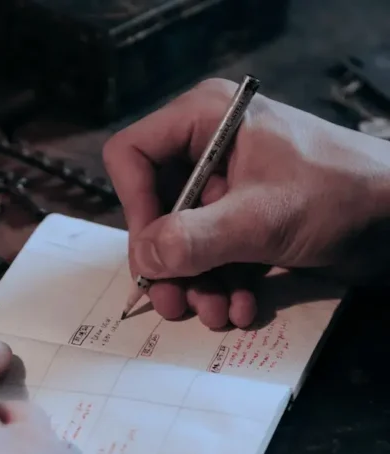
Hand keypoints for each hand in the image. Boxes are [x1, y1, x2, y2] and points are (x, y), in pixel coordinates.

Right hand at [104, 78, 389, 328]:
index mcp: (206, 121)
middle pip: (156, 210)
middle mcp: (211, 150)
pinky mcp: (249, 222)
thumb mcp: (259, 219)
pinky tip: (244, 308)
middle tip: (176, 304)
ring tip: (219, 314)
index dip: (134, 207)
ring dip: (198, 287)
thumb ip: (193, 240)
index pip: (133, 156)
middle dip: (170, 264)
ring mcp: (230, 189)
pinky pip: (215, 258)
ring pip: (184, 243)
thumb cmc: (338, 194)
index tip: (153, 252)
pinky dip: (225, 287)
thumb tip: (144, 259)